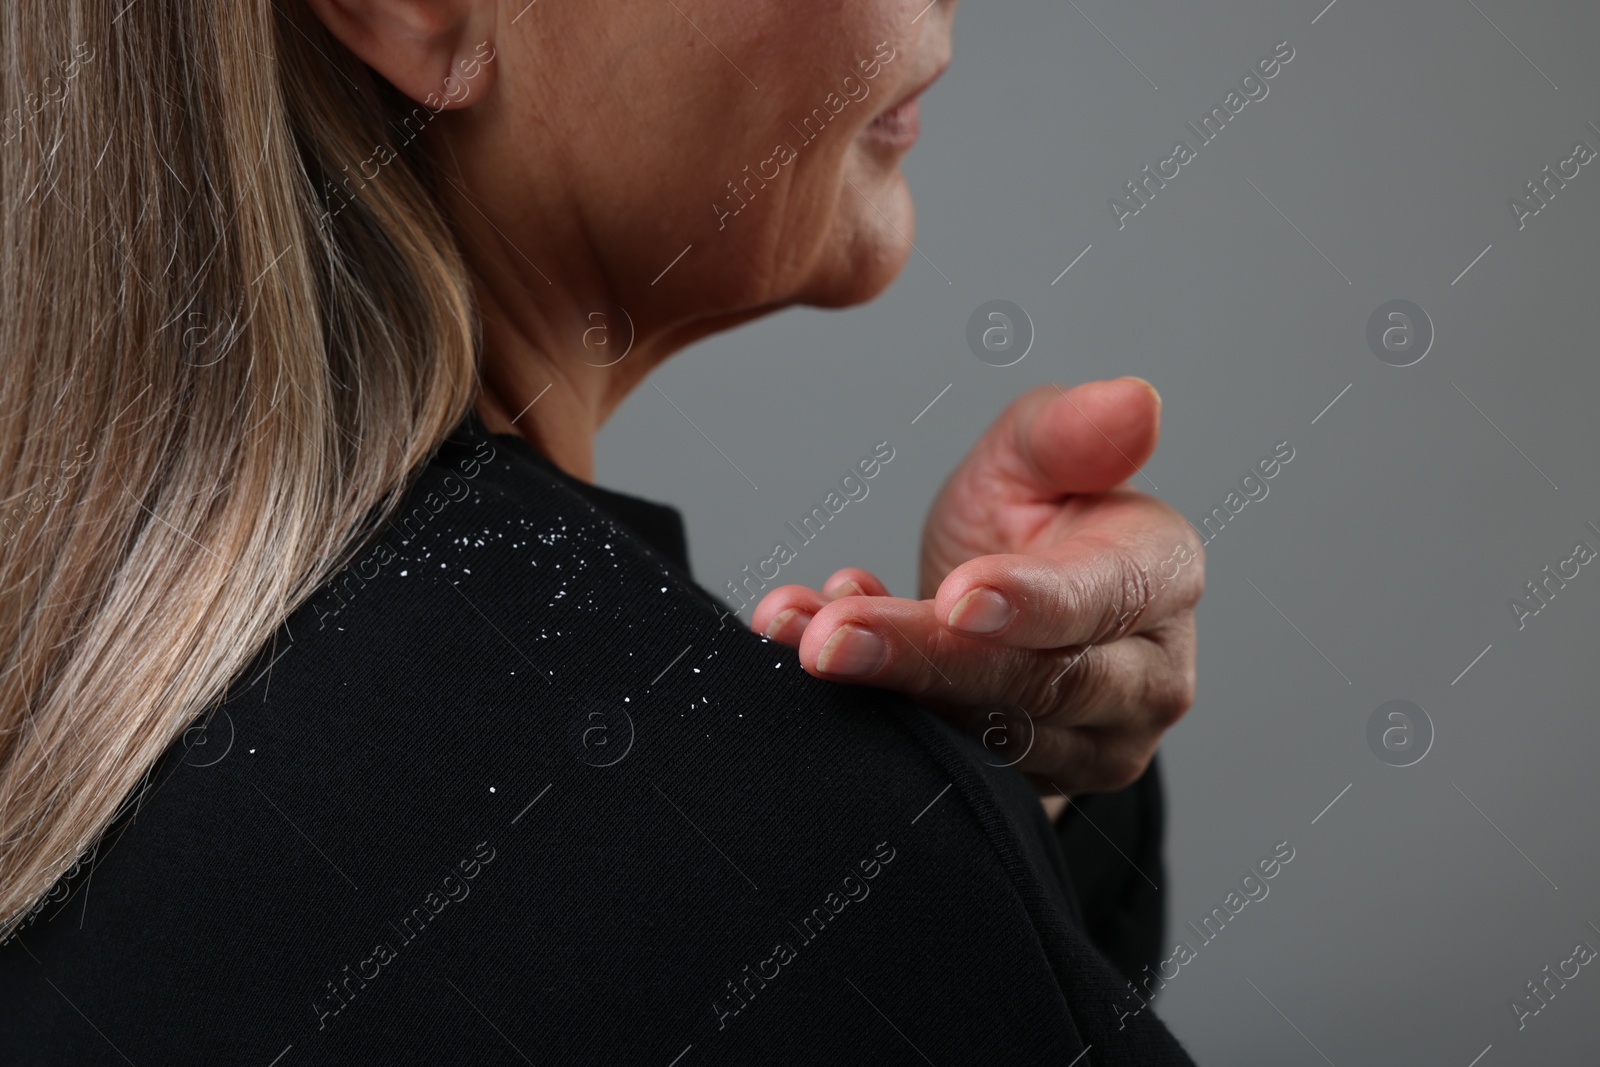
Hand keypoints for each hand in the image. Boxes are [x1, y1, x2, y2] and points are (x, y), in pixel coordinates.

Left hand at [752, 379, 1202, 797]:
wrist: (997, 612)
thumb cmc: (1029, 521)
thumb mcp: (1033, 455)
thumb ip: (1070, 432)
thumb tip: (1135, 400)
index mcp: (1162, 576)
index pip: (1104, 598)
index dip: (1031, 602)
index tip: (956, 595)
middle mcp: (1147, 676)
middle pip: (1037, 680)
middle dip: (924, 655)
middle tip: (829, 636)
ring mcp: (1096, 747)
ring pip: (985, 733)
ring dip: (882, 686)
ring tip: (803, 635)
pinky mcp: (1037, 792)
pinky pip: (950, 765)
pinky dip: (872, 715)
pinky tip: (808, 653)